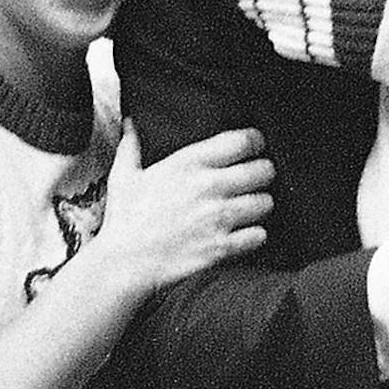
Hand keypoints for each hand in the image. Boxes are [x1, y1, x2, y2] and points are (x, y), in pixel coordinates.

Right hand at [99, 122, 272, 296]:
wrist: (123, 264)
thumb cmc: (124, 221)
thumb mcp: (123, 177)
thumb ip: (131, 146)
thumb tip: (130, 124)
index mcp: (188, 164)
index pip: (242, 141)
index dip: (255, 142)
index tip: (254, 147)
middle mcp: (208, 186)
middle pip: (263, 170)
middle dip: (263, 174)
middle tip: (256, 180)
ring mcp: (217, 217)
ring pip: (265, 203)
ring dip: (260, 205)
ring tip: (249, 209)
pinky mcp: (222, 246)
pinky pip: (259, 235)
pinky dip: (255, 235)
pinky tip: (243, 234)